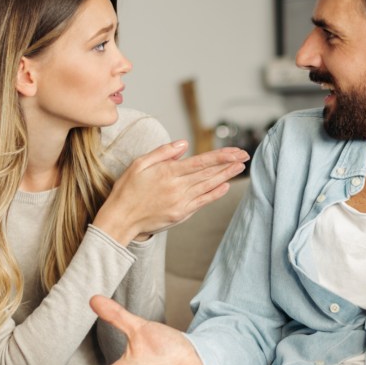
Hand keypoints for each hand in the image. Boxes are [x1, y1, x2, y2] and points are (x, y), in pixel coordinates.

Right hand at [94, 141, 247, 244]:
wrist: (120, 220)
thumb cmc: (127, 190)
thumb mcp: (139, 164)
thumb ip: (162, 153)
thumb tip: (183, 144)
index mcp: (168, 173)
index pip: (201, 162)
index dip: (221, 156)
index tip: (236, 151)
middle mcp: (178, 187)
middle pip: (209, 173)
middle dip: (229, 163)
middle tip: (245, 155)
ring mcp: (181, 202)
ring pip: (209, 186)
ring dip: (226, 176)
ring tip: (240, 167)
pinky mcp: (182, 214)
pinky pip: (203, 201)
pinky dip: (216, 193)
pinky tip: (225, 186)